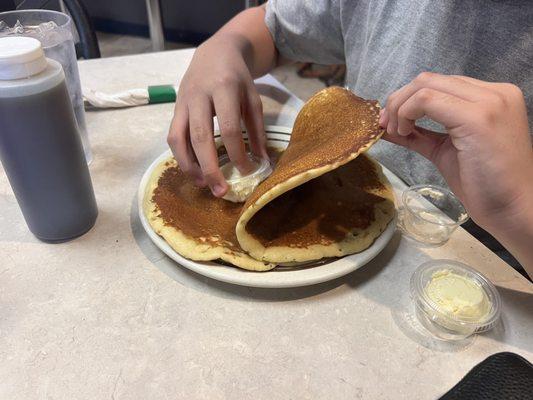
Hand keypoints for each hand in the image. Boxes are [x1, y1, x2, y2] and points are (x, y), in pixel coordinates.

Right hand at [167, 35, 267, 196]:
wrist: (214, 52)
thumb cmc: (237, 78)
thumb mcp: (253, 97)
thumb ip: (257, 128)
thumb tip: (262, 161)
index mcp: (223, 89)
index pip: (229, 128)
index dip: (238, 153)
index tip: (247, 171)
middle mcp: (198, 96)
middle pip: (200, 137)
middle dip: (210, 168)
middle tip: (220, 191)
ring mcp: (182, 102)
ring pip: (178, 139)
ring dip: (189, 166)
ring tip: (203, 185)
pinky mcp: (174, 109)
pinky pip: (172, 137)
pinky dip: (181, 157)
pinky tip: (194, 171)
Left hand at [380, 72, 532, 236]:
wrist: (512, 209)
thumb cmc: (483, 184)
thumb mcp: (445, 150)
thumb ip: (419, 135)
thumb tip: (388, 126)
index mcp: (492, 96)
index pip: (439, 84)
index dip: (407, 99)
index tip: (390, 122)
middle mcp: (494, 92)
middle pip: (429, 80)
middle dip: (398, 101)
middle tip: (386, 125)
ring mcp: (488, 102)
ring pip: (425, 86)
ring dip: (400, 108)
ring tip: (398, 133)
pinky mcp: (478, 117)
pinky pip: (427, 100)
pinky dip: (406, 113)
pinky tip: (404, 133)